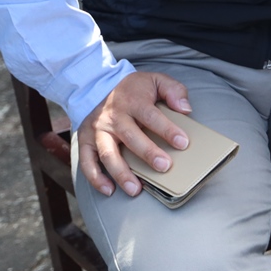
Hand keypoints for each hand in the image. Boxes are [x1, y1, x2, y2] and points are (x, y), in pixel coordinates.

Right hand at [78, 71, 191, 197]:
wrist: (97, 85)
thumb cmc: (133, 88)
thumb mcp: (156, 80)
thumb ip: (173, 91)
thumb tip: (185, 109)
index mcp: (133, 102)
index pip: (152, 117)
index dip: (168, 130)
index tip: (183, 143)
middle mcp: (114, 117)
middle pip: (131, 138)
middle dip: (148, 154)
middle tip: (164, 167)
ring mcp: (98, 131)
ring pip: (108, 154)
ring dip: (121, 173)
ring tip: (136, 189)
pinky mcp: (85, 141)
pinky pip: (87, 162)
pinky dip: (95, 178)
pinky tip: (109, 190)